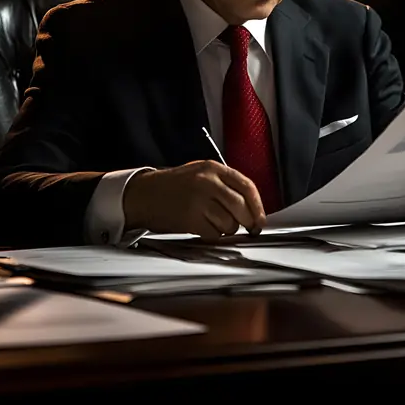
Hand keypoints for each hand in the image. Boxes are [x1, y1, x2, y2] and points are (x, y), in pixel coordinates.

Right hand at [122, 160, 265, 240]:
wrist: (144, 194)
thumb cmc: (175, 186)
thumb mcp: (201, 173)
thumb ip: (224, 184)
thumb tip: (251, 206)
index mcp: (213, 168)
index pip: (247, 186)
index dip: (258, 206)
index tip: (260, 220)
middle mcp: (208, 182)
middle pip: (242, 207)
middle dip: (247, 222)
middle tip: (245, 227)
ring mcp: (199, 200)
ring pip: (229, 224)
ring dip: (226, 229)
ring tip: (214, 222)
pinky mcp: (190, 219)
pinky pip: (214, 234)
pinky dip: (213, 235)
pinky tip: (203, 227)